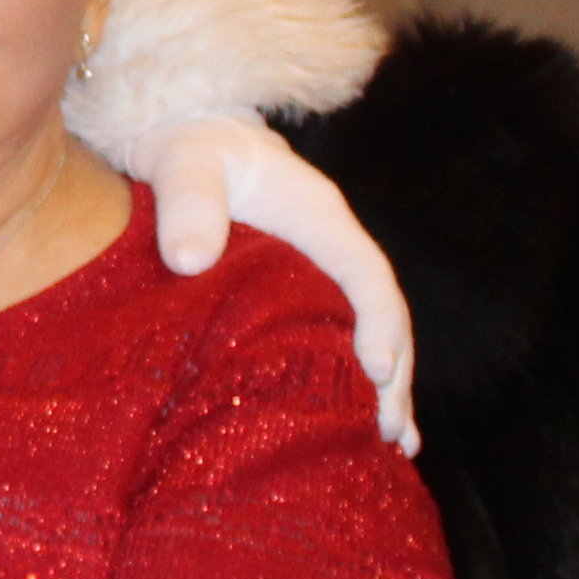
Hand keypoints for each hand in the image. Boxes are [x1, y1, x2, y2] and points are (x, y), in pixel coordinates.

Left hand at [142, 114, 419, 451]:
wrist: (184, 133)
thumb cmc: (186, 145)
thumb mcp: (183, 163)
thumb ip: (188, 203)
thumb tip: (190, 260)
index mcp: (319, 216)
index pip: (365, 274)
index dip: (378, 323)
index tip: (377, 372)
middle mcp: (332, 247)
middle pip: (380, 316)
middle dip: (392, 374)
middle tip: (389, 433)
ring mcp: (321, 272)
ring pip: (366, 335)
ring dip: (383, 387)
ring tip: (395, 446)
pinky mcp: (299, 294)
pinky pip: (336, 339)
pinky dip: (355, 382)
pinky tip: (364, 430)